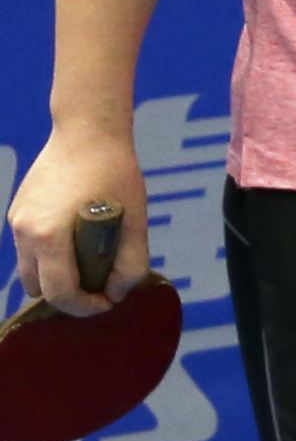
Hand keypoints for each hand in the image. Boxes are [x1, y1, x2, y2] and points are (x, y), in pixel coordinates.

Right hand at [8, 125, 147, 313]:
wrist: (86, 134)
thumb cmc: (116, 176)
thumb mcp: (135, 222)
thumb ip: (130, 264)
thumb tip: (117, 293)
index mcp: (50, 237)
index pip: (60, 293)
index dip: (85, 307)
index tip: (107, 302)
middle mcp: (25, 232)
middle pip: (38, 288)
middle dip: (69, 295)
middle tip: (99, 287)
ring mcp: (15, 222)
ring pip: (29, 270)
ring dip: (55, 276)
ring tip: (88, 262)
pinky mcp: (16, 212)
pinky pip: (27, 249)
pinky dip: (47, 256)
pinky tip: (74, 242)